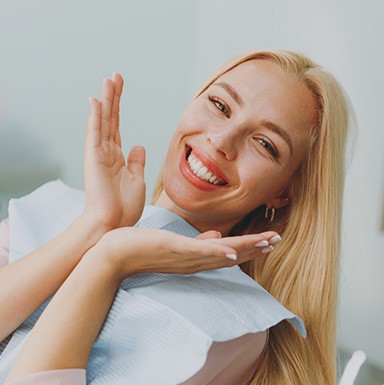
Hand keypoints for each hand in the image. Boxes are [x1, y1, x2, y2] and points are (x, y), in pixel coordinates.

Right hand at [84, 73, 145, 229]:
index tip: (120, 89)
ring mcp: (99, 154)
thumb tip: (139, 145)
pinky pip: (95, 133)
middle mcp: (107, 152)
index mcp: (118, 157)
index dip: (119, 108)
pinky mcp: (94, 159)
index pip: (118, 126)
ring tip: (109, 79)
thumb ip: (136, 161)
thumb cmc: (124, 207)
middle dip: (114, 97)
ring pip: (104, 121)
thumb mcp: (137, 180)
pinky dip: (96, 116)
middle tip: (116, 76)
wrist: (113, 225)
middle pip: (111, 119)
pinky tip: (96, 99)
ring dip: (107, 100)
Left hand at [94, 227, 279, 279]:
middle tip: (277, 240)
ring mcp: (185, 257)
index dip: (250, 248)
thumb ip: (199, 243)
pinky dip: (216, 253)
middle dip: (255, 248)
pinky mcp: (173, 250)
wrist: (114, 255)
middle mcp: (194, 261)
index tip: (269, 241)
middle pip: (232, 255)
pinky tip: (233, 252)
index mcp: (196, 258)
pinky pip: (198, 252)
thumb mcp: (175, 245)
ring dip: (245, 248)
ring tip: (266, 242)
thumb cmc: (143, 248)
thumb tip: (218, 237)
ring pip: (221, 253)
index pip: (229, 253)